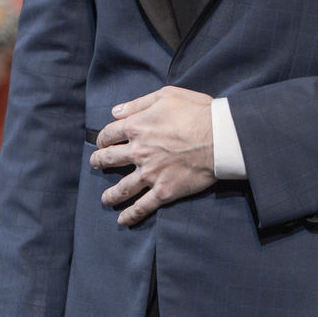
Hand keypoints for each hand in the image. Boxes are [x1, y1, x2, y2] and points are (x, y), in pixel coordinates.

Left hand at [91, 86, 215, 224]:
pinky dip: (131, 215)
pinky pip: (143, 206)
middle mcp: (138, 152)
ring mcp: (150, 174)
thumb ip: (138, 103)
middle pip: (108, 160)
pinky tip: (123, 221)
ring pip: (122, 188)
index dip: (103, 138)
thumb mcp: (166, 95)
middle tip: (97, 164)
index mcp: (136, 127)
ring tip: (105, 199)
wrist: (220, 136)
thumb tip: (116, 111)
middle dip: (99, 162)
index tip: (103, 142)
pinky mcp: (164, 190)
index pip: (108, 134)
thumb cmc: (197, 112)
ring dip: (110, 195)